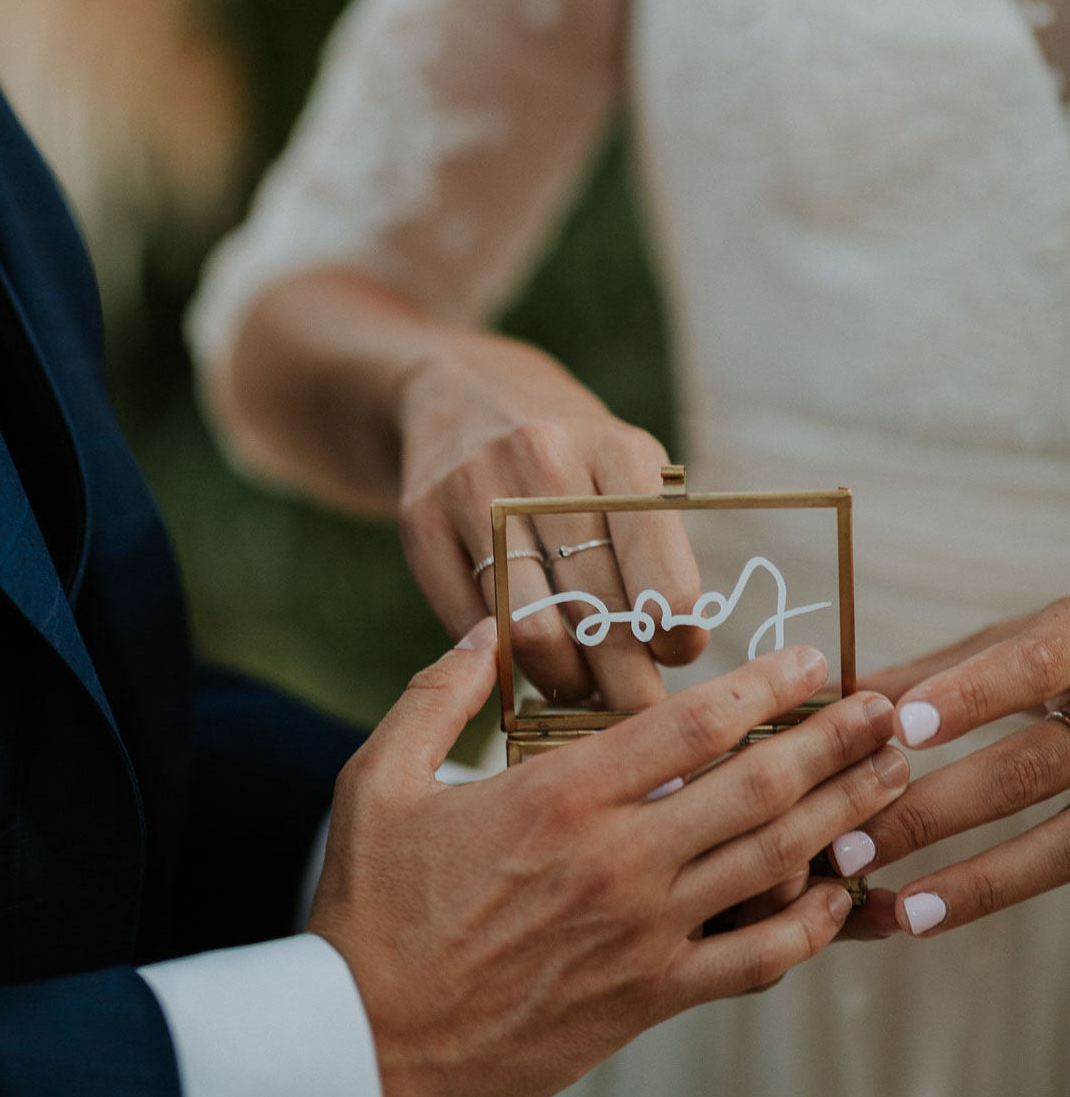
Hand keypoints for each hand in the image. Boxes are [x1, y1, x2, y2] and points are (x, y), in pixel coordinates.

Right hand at [311, 622, 908, 1096]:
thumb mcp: (380, 778)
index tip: (809, 660)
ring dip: (842, 816)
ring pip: (771, 866)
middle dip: (835, 742)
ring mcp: (642, 933)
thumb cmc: (369, 906)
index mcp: (559, 796)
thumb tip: (481, 629)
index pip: (692, 725)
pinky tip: (837, 896)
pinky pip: (753, 963)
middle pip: (758, 789)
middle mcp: (617, 859)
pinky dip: (807, 928)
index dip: (764, 686)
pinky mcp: (648, 997)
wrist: (365, 1040)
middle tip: (888, 710)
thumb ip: (436, 693)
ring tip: (891, 778)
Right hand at [397, 332, 705, 710]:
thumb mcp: (627, 467)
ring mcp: (474, 491)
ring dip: (565, 682)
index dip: (675, 637)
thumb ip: (655, 549)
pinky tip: (526, 662)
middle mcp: (545, 464)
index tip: (676, 656)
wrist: (460, 388)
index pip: (660, 578)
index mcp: (618, 451)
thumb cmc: (570, 450)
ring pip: (529, 633)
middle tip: (636, 708)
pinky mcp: (420, 520)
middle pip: (595, 616)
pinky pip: (469, 626)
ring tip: (583, 690)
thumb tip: (676, 654)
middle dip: (625, 683)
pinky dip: (503, 661)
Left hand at [833, 600, 1069, 940]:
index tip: (904, 724)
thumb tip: (849, 691)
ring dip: (972, 879)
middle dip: (936, 811)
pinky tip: (938, 913)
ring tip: (901, 906)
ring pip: (1058, 841)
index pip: (1032, 665)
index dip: (972, 695)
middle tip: (851, 842)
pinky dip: (999, 891)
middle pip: (1030, 768)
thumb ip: (946, 669)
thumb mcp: (1027, 641)